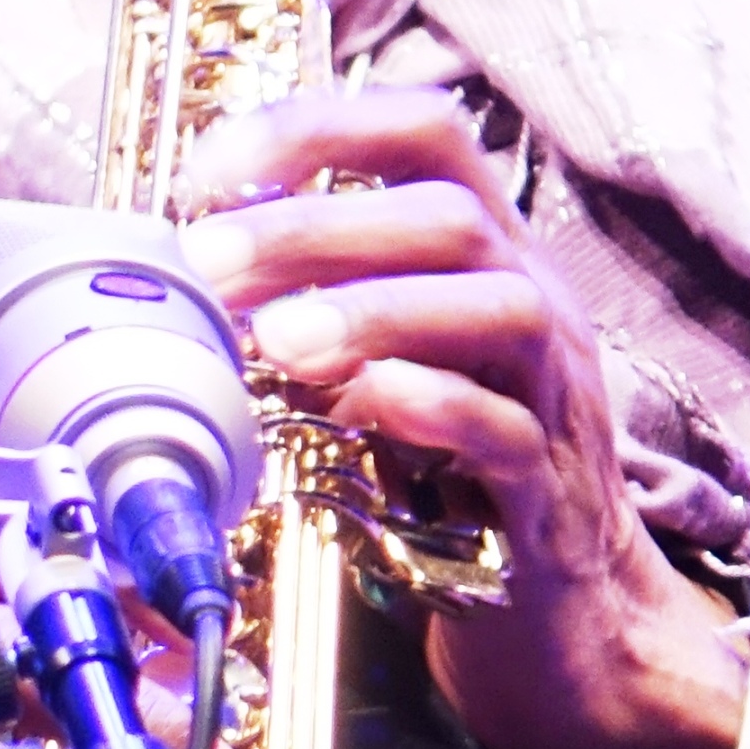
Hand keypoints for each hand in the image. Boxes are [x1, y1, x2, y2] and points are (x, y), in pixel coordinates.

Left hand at [176, 86, 749, 748]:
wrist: (562, 622)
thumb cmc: (452, 476)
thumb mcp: (383, 364)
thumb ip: (314, 298)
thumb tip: (187, 256)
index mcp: (486, 256)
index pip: (427, 133)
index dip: (320, 127)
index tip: (211, 168)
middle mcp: (533, 306)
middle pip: (453, 216)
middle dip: (318, 222)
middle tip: (207, 259)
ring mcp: (555, 396)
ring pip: (499, 309)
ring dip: (375, 307)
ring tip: (272, 336)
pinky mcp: (551, 492)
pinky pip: (509, 430)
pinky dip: (432, 404)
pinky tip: (358, 400)